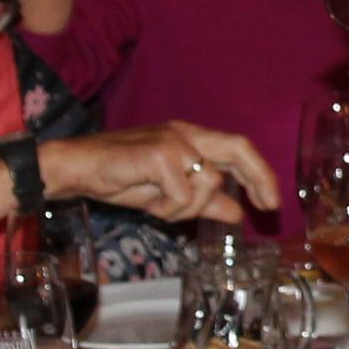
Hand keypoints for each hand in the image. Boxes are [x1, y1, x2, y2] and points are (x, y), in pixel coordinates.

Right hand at [42, 123, 273, 221]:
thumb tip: (238, 214)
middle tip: (269, 206)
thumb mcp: (169, 196)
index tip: (270, 202)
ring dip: (188, 208)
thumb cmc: (120, 178)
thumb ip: (203, 202)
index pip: (237, 148)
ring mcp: (173, 141)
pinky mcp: (159, 154)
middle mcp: (186, 134)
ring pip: (208, 183)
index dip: (260, 173)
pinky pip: (182, 193)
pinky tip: (149, 203)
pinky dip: (168, 208)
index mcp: (190, 139)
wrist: (77, 169)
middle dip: (260, 177)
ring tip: (160, 207)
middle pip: (238, 148)